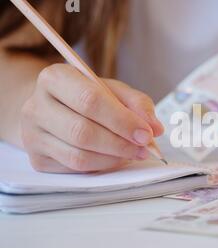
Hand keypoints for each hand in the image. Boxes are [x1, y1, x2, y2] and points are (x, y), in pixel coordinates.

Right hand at [21, 64, 163, 172]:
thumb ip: (137, 104)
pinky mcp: (37, 159)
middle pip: (82, 131)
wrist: (55, 109)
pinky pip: (75, 169)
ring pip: (78, 155)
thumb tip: (155, 128)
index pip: (89, 100)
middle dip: (120, 143)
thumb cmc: (87, 97)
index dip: (122, 120)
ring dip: (113, 158)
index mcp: (55, 78)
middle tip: (144, 148)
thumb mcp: (113, 90)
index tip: (146, 133)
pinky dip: (101, 166)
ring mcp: (32, 135)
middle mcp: (36, 106)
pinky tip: (114, 157)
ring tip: (133, 153)